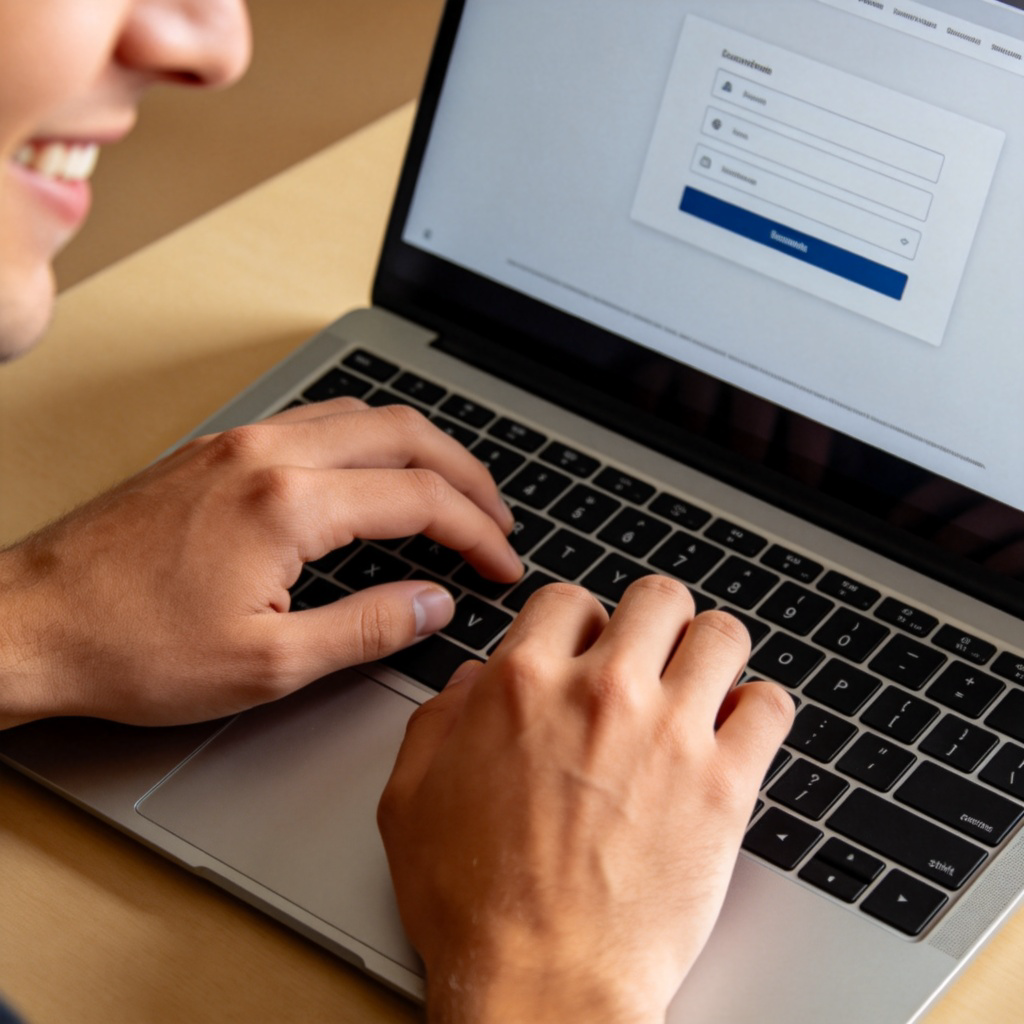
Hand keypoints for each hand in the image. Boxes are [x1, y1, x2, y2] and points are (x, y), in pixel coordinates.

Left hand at [0, 398, 520, 727]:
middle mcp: (268, 452)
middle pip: (405, 433)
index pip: (421, 498)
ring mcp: (238, 442)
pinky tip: (372, 472)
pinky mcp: (216, 449)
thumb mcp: (267, 664)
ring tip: (451, 491)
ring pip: (361, 415)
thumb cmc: (130, 649)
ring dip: (420, 449)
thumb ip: (367, 628)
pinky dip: (367, 440)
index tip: (502, 564)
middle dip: (468, 475)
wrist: (27, 621)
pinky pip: (315, 420)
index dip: (478, 532)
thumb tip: (433, 605)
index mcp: (289, 502)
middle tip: (499, 518)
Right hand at [378, 577, 793, 1023]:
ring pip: (721, 633)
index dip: (578, 623)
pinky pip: (772, 706)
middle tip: (650, 656)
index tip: (586, 650)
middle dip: (652, 621)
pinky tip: (737, 729)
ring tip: (700, 682)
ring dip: (710, 651)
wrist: (543, 986)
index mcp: (524, 683)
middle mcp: (601, 691)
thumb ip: (437, 720)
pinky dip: (760, 709)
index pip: (570, 600)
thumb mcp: (409, 800)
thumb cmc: (476, 905)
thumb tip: (471, 680)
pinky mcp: (725, 783)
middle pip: (656, 597)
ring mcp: (670, 732)